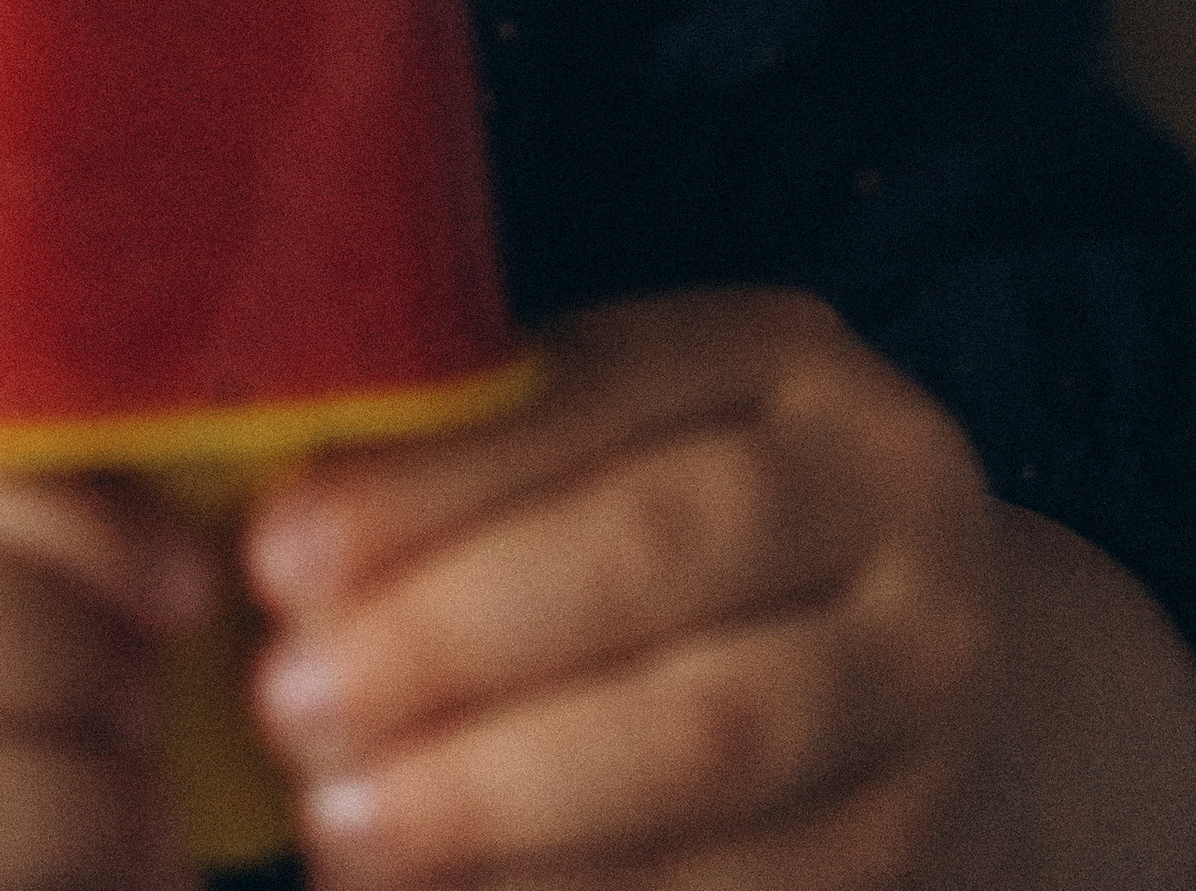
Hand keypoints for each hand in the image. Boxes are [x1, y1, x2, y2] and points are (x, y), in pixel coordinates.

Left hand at [241, 288, 1008, 887]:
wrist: (925, 666)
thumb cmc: (690, 529)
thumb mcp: (615, 441)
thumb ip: (476, 460)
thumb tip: (267, 539)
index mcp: (782, 358)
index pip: (594, 395)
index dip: (430, 480)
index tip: (273, 556)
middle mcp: (886, 496)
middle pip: (661, 560)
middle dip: (454, 638)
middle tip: (289, 704)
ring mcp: (928, 675)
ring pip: (712, 736)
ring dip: (506, 795)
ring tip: (342, 828)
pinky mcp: (924, 835)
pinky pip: (752, 884)